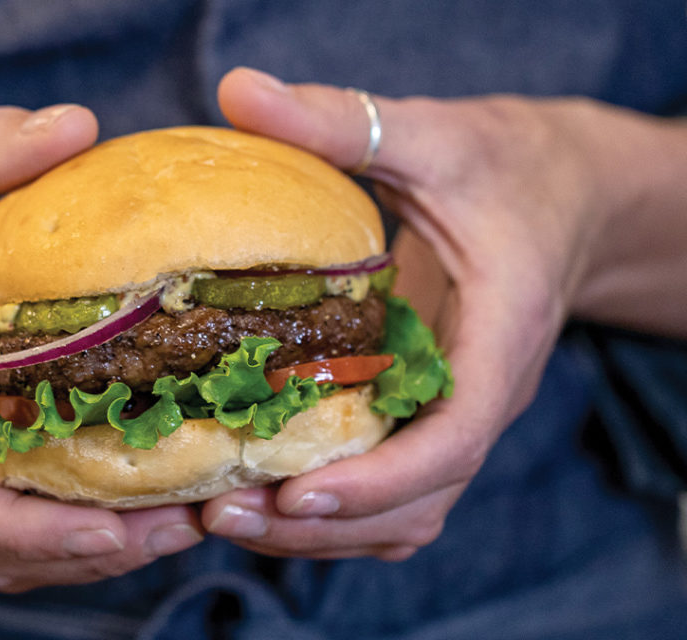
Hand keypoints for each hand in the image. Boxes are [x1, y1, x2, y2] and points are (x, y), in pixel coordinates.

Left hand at [200, 67, 625, 558]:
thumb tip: (239, 91)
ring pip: (401, 511)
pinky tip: (259, 489)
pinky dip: (333, 510)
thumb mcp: (431, 134)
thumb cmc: (509, 166)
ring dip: (319, 530)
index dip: (378, 481)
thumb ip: (343, 119)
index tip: (297, 493)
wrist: (568, 194)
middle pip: (415, 501)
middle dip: (322, 523)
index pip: (455, 439)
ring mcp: (456, 413)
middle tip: (220, 515)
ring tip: (223, 516)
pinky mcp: (429, 413)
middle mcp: (481, 395)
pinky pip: (392, 488)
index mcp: (500, 337)